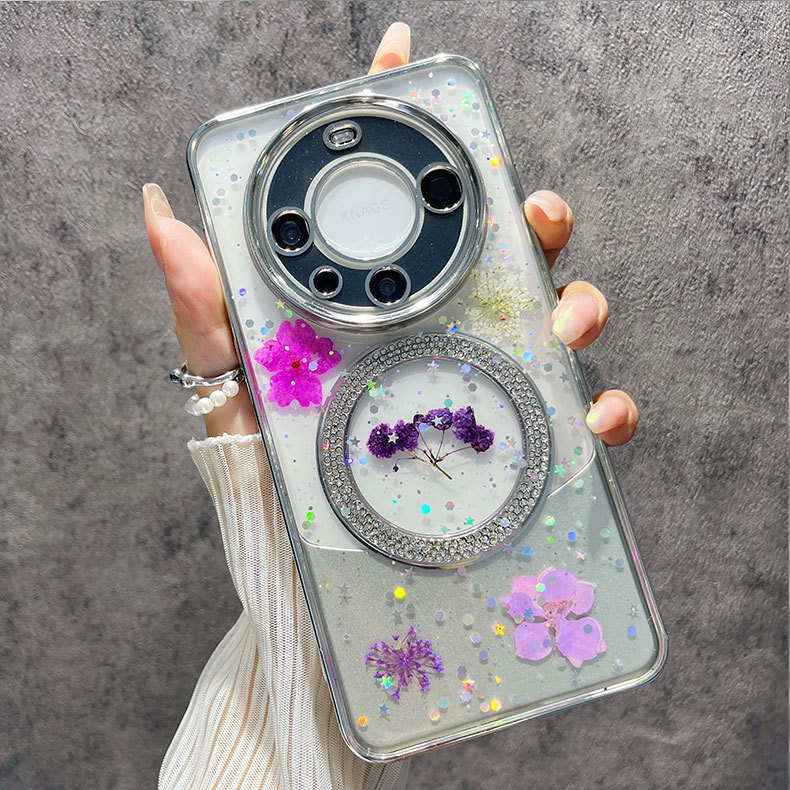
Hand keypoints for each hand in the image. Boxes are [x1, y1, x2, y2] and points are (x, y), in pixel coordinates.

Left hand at [143, 22, 637, 446]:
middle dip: (538, 217)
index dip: (421, 129)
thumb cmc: (265, 444)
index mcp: (384, 292)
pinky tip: (590, 417)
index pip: (415, 205)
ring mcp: (482, 372)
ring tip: (563, 327)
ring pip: (559, 315)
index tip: (414, 61)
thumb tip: (161, 208)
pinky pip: (573, 411)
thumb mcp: (228, 367)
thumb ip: (201, 298)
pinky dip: (603, 408)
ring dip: (582, 306)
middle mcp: (442, 321)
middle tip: (533, 219)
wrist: (290, 533)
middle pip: (510, 247)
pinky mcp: (511, 435)